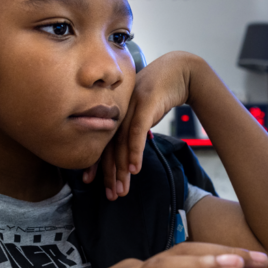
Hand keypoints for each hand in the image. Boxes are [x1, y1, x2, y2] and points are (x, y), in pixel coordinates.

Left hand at [83, 51, 200, 198]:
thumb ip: (132, 129)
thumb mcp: (142, 113)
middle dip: (109, 175)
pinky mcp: (144, 106)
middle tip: (110, 196)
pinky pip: (137, 134)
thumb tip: (126, 150)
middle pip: (109, 148)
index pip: (102, 143)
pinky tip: (134, 169)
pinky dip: (135, 152)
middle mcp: (118, 113)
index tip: (89, 181)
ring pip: (121, 145)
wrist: (178, 72)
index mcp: (114, 115)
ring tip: (122, 189)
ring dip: (121, 170)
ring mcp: (129, 109)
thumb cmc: (160, 94)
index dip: (95, 163)